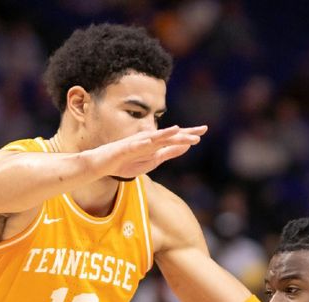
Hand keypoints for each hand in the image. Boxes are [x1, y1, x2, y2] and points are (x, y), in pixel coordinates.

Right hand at [90, 125, 207, 178]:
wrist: (103, 164)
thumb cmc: (127, 162)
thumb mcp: (153, 160)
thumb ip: (169, 152)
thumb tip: (186, 146)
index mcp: (155, 144)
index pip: (174, 138)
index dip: (189, 134)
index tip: (204, 130)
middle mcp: (147, 140)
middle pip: (168, 136)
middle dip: (184, 133)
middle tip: (201, 129)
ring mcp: (135, 143)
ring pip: (153, 138)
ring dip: (165, 134)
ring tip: (178, 130)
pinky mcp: (123, 149)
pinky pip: (133, 146)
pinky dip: (142, 143)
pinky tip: (150, 140)